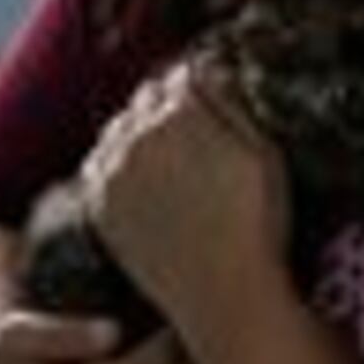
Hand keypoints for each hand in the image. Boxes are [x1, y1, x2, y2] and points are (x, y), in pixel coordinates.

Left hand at [86, 64, 291, 353]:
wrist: (222, 295)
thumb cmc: (257, 225)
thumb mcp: (265, 155)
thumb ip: (233, 105)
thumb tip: (207, 69)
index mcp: (183, 115)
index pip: (182, 75)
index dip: (199, 85)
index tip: (209, 101)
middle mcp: (139, 136)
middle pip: (147, 96)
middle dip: (167, 104)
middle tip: (191, 130)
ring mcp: (114, 170)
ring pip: (118, 127)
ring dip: (138, 131)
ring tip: (168, 157)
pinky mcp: (99, 203)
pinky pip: (99, 163)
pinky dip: (116, 162)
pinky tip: (143, 180)